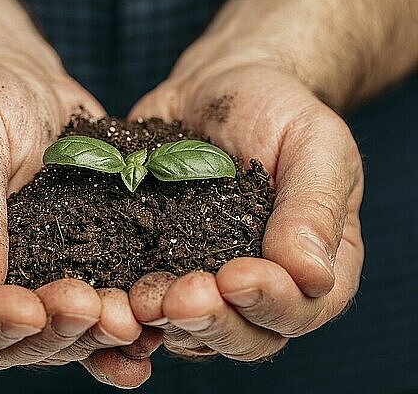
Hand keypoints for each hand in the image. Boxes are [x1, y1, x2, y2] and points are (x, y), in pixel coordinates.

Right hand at [0, 59, 147, 383]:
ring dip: (86, 339)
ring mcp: (17, 280)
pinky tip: (143, 337)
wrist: (22, 85)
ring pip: (45, 339)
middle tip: (91, 309)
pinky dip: (112, 337)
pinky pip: (82, 318)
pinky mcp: (63, 270)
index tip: (29, 309)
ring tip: (126, 320)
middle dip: (47, 335)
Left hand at [127, 62, 363, 360]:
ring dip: (168, 323)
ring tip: (142, 298)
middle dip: (214, 323)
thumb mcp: (313, 141)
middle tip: (182, 297)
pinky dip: (131, 310)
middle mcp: (263, 287)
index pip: (303, 308)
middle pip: (247, 337)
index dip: (272, 304)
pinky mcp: (162, 268)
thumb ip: (314, 207)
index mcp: (313, 263)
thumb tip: (310, 275)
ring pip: (194, 332)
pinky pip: (148, 305)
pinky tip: (112, 294)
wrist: (214, 89)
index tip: (237, 276)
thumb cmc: (275, 109)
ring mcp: (209, 283)